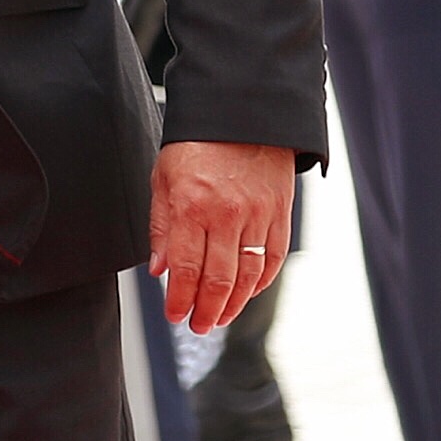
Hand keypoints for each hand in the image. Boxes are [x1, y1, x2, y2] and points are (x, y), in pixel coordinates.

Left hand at [148, 140, 292, 333]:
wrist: (242, 115)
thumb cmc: (197, 145)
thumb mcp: (163, 178)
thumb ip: (161, 227)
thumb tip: (159, 269)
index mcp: (192, 205)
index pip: (186, 267)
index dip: (180, 298)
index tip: (174, 316)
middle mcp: (227, 215)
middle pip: (218, 278)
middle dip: (205, 309)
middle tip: (196, 325)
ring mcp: (258, 216)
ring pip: (248, 275)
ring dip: (233, 304)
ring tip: (218, 318)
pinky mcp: (281, 215)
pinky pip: (273, 259)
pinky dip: (260, 283)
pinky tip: (247, 294)